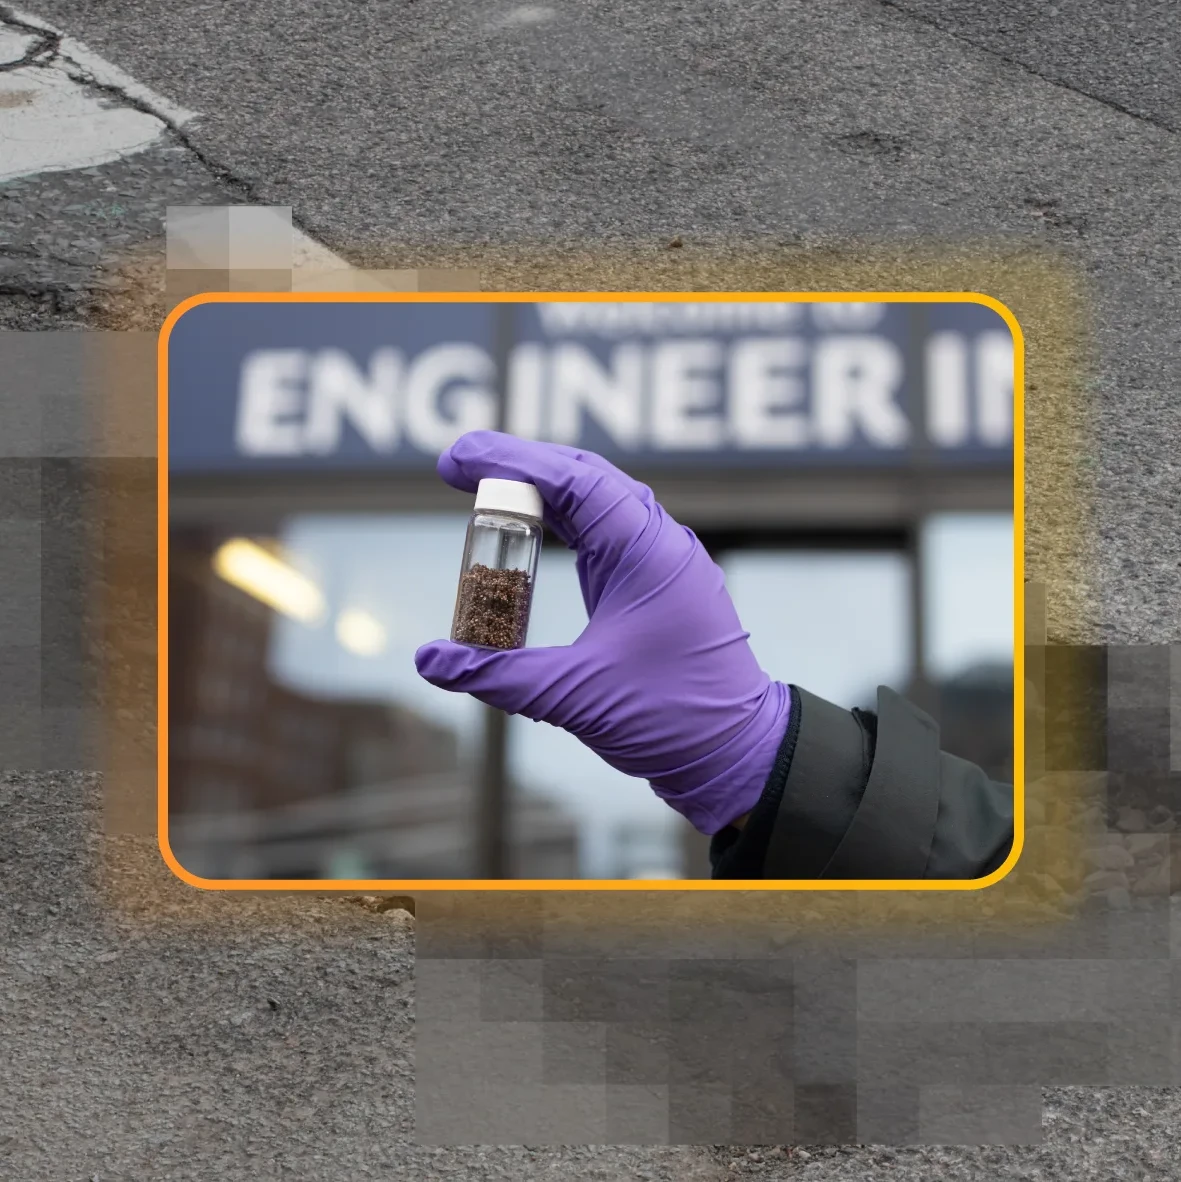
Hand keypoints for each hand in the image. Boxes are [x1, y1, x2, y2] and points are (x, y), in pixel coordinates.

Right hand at [414, 431, 789, 834]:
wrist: (736, 755)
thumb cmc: (671, 720)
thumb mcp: (574, 695)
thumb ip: (497, 674)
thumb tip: (428, 660)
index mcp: (648, 553)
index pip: (575, 481)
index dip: (511, 462)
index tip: (457, 459)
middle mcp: (659, 545)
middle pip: (585, 479)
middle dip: (520, 467)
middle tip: (459, 466)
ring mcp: (661, 565)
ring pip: (597, 504)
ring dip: (543, 492)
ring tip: (486, 488)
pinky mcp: (655, 588)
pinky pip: (605, 536)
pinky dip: (564, 524)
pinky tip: (533, 529)